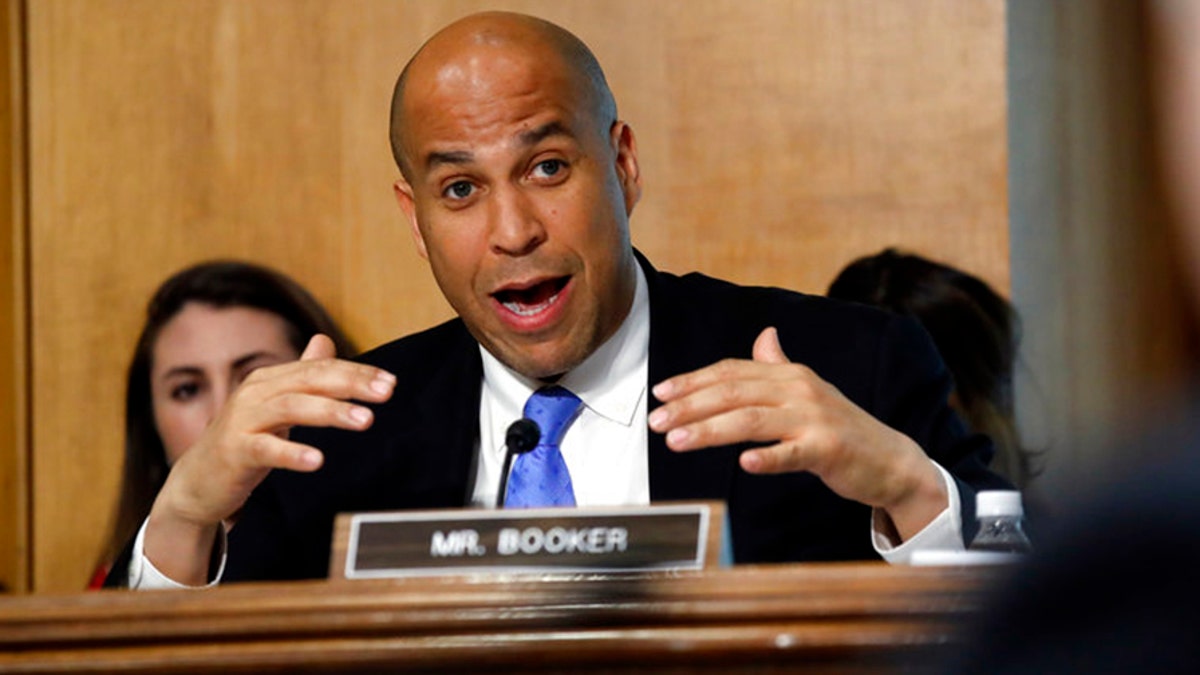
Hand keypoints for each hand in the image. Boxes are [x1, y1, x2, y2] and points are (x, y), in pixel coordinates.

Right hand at [144, 334, 395, 583]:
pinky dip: (292, 452)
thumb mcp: (276, 404)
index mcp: (271, 380)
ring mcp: (242, 420)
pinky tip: (318, 459)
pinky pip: (266, 449)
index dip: (356, 373)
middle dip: (351, 384)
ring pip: (291, 408)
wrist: (198, 481)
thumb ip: (302, 374)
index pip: (320, 369)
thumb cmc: (245, 440)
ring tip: (366, 421)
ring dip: (331, 412)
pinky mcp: (234, 451)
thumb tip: (324, 340)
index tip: (391, 382)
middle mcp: (256, 392)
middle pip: (310, 381)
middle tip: (386, 393)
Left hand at [648, 327, 946, 541]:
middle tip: (656, 421)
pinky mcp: (828, 449)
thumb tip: (765, 335)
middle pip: (734, 393)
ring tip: (676, 442)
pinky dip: (768, 457)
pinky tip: (744, 464)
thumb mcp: (808, 392)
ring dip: (710, 430)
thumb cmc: (841, 428)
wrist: (891, 460)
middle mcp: (799, 389)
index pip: (731, 371)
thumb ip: (780, 366)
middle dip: (689, 405)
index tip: (660, 392)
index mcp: (789, 375)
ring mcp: (814, 418)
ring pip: (751, 420)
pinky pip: (792, 453)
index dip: (693, 380)